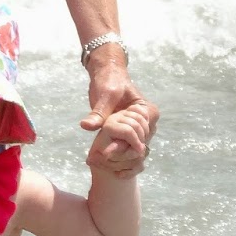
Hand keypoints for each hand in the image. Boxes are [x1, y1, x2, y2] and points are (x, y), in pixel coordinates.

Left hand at [79, 49, 157, 176]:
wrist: (106, 75)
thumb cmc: (109, 82)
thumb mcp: (105, 96)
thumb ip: (99, 113)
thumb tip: (87, 126)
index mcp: (148, 112)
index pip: (143, 135)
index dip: (127, 146)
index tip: (108, 153)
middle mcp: (148, 122)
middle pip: (138, 144)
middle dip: (121, 152)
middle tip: (100, 158)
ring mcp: (138, 128)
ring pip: (132, 148)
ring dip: (118, 154)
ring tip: (99, 160)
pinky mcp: (128, 132)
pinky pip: (126, 146)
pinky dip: (116, 152)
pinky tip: (102, 158)